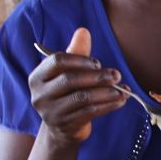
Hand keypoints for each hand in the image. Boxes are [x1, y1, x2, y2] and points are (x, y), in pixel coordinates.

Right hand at [29, 27, 126, 143]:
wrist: (63, 128)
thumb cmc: (68, 93)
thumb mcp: (69, 72)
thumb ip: (76, 52)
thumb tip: (83, 31)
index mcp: (38, 76)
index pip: (57, 61)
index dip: (80, 60)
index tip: (98, 62)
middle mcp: (40, 94)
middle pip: (70, 79)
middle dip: (97, 76)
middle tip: (116, 75)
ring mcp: (51, 111)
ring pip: (82, 98)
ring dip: (106, 92)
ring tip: (123, 90)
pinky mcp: (65, 125)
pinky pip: (90, 112)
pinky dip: (108, 106)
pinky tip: (120, 101)